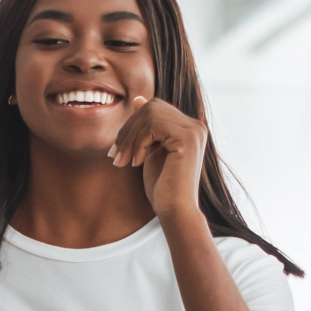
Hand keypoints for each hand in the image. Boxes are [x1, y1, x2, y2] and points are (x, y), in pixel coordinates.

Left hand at [109, 95, 205, 219]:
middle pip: (152, 105)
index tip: (118, 149)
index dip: (132, 124)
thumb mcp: (150, 150)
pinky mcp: (187, 139)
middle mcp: (196, 126)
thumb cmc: (162, 187)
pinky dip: (138, 143)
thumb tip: (139, 99)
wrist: (175, 211)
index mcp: (189, 127)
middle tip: (115, 155)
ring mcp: (194, 130)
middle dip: (128, 129)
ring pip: (150, 114)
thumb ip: (147, 127)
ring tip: (123, 160)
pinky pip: (153, 125)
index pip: (155, 107)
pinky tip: (137, 162)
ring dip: (130, 138)